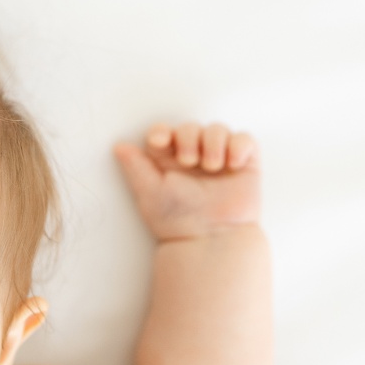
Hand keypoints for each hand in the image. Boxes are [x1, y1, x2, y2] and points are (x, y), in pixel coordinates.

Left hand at [114, 121, 262, 241]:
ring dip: (214, 142)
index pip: (163, 132)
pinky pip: (245, 140)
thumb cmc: (178, 220)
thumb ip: (135, 167)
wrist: (211, 237)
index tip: (159, 142)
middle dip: (189, 138)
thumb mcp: (149, 192)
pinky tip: (233, 163)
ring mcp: (219, 159)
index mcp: (168, 161)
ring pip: (217, 129)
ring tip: (212, 166)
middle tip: (189, 162)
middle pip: (190, 127)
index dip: (161, 131)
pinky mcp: (244, 164)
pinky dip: (239, 145)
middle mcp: (193, 156)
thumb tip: (119, 146)